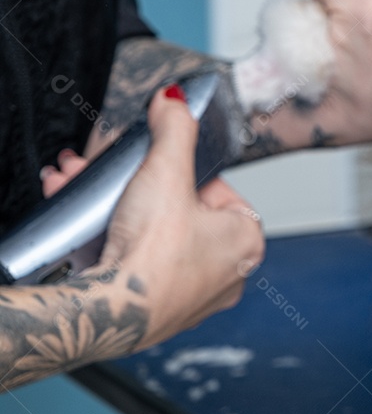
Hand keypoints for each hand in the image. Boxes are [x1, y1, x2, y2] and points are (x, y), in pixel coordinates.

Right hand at [42, 87, 264, 349]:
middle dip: (134, 188)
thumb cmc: (154, 252)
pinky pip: (136, 265)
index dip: (181, 174)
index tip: (155, 168)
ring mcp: (193, 296)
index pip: (219, 192)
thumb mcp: (166, 172)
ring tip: (83, 188)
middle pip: (179, 213)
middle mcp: (228, 275)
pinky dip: (110, 243)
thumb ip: (174, 131)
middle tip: (110, 173)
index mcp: (247, 242)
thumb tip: (175, 101)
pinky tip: (83, 227)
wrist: (112, 311)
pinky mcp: (158, 312)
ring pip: (153, 237)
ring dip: (115, 210)